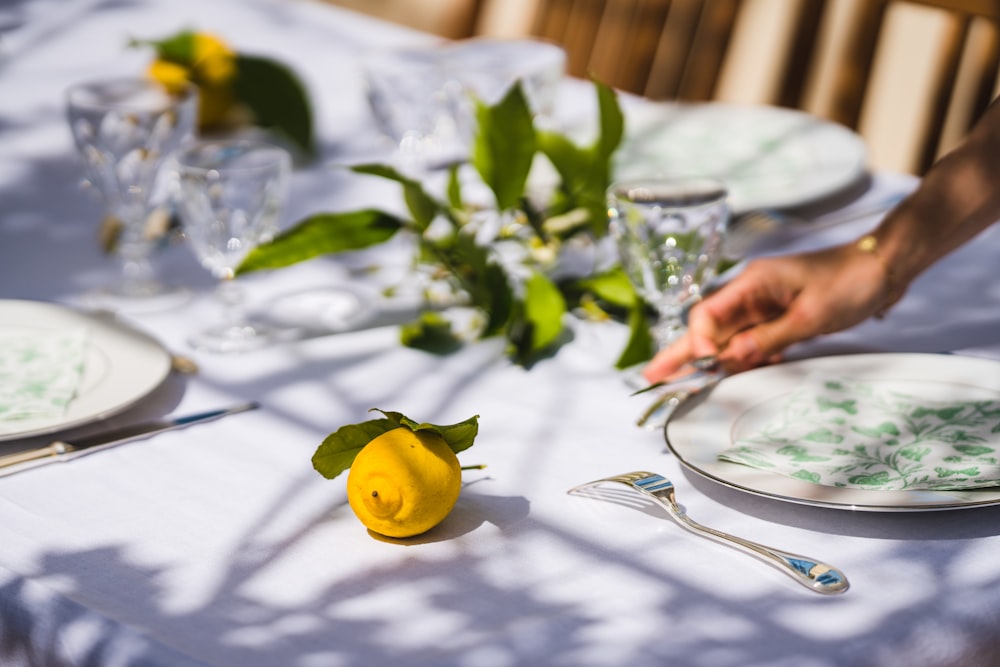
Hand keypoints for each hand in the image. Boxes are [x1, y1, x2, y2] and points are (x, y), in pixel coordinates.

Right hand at [642, 241, 890, 382]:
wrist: (884, 267)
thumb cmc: (850, 282)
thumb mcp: (810, 316)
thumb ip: (768, 338)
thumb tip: (729, 359)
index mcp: (751, 284)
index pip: (707, 315)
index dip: (699, 342)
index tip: (706, 366)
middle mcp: (750, 294)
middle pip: (707, 327)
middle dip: (681, 352)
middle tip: (652, 376)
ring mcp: (763, 306)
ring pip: (727, 338)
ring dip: (716, 362)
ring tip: (687, 384)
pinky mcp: (778, 317)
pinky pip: (752, 342)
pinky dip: (747, 359)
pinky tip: (745, 373)